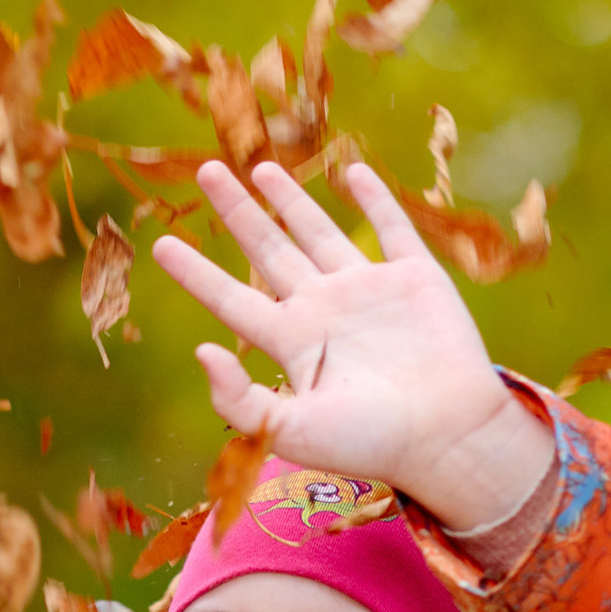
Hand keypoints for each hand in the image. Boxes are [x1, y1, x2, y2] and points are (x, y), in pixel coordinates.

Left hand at [150, 157, 549, 534]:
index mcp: (293, 344)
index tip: (161, 243)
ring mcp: (368, 291)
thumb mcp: (292, 432)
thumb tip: (200, 351)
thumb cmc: (371, 443)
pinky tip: (352, 172)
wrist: (449, 437)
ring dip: (291, 199)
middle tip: (206, 171)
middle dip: (237, 211)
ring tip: (261, 168)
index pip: (231, 298)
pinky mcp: (415, 278)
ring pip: (319, 232)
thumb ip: (240, 400)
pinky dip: (374, 199)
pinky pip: (391, 228)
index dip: (196, 272)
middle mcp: (324, 310)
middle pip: (268, 249)